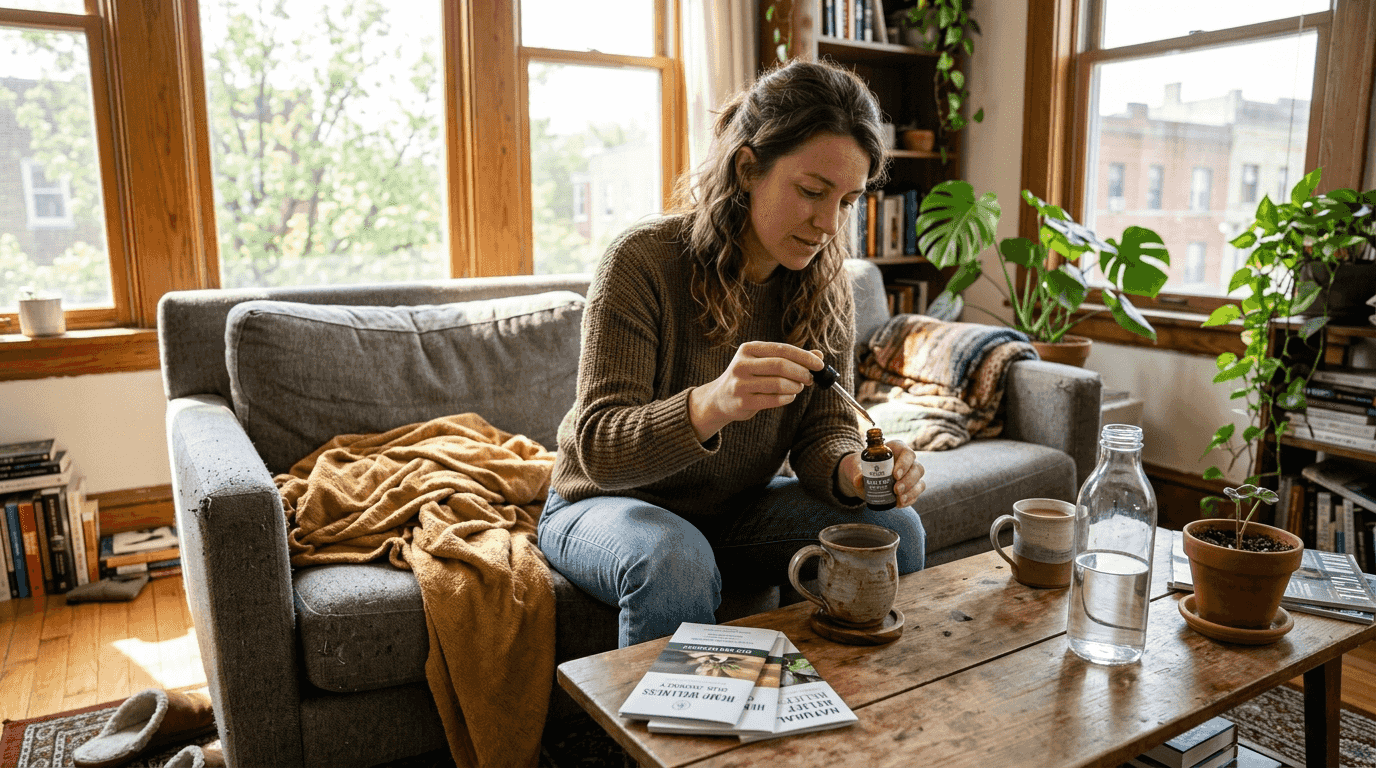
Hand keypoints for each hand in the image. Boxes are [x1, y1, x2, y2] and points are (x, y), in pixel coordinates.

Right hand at [688, 341, 824, 441]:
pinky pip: (774, 400)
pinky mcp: (742, 401)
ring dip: (795, 387)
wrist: (720, 398)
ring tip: (798, 388)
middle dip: (801, 373)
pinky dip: (787, 399)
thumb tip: (818, 355)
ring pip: (779, 384)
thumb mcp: (764, 362)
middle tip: (810, 379)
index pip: (782, 349)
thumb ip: (789, 357)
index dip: (804, 357)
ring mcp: (740, 383)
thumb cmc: (749, 377)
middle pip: (781, 366)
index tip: (819, 364)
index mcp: (748, 349)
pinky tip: (789, 397)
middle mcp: (742, 364)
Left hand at [838, 439, 926, 507]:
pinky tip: (899, 504)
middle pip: (917, 468)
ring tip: (899, 499)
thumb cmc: (861, 467)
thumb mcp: (856, 466)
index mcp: (896, 449)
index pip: (908, 453)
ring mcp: (910, 476)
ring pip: (919, 482)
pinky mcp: (910, 489)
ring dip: (911, 492)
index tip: (895, 475)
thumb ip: (857, 471)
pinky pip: (916, 494)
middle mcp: (907, 462)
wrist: (862, 479)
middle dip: (908, 480)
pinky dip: (909, 500)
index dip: (905, 463)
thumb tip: (859, 480)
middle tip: (896, 489)